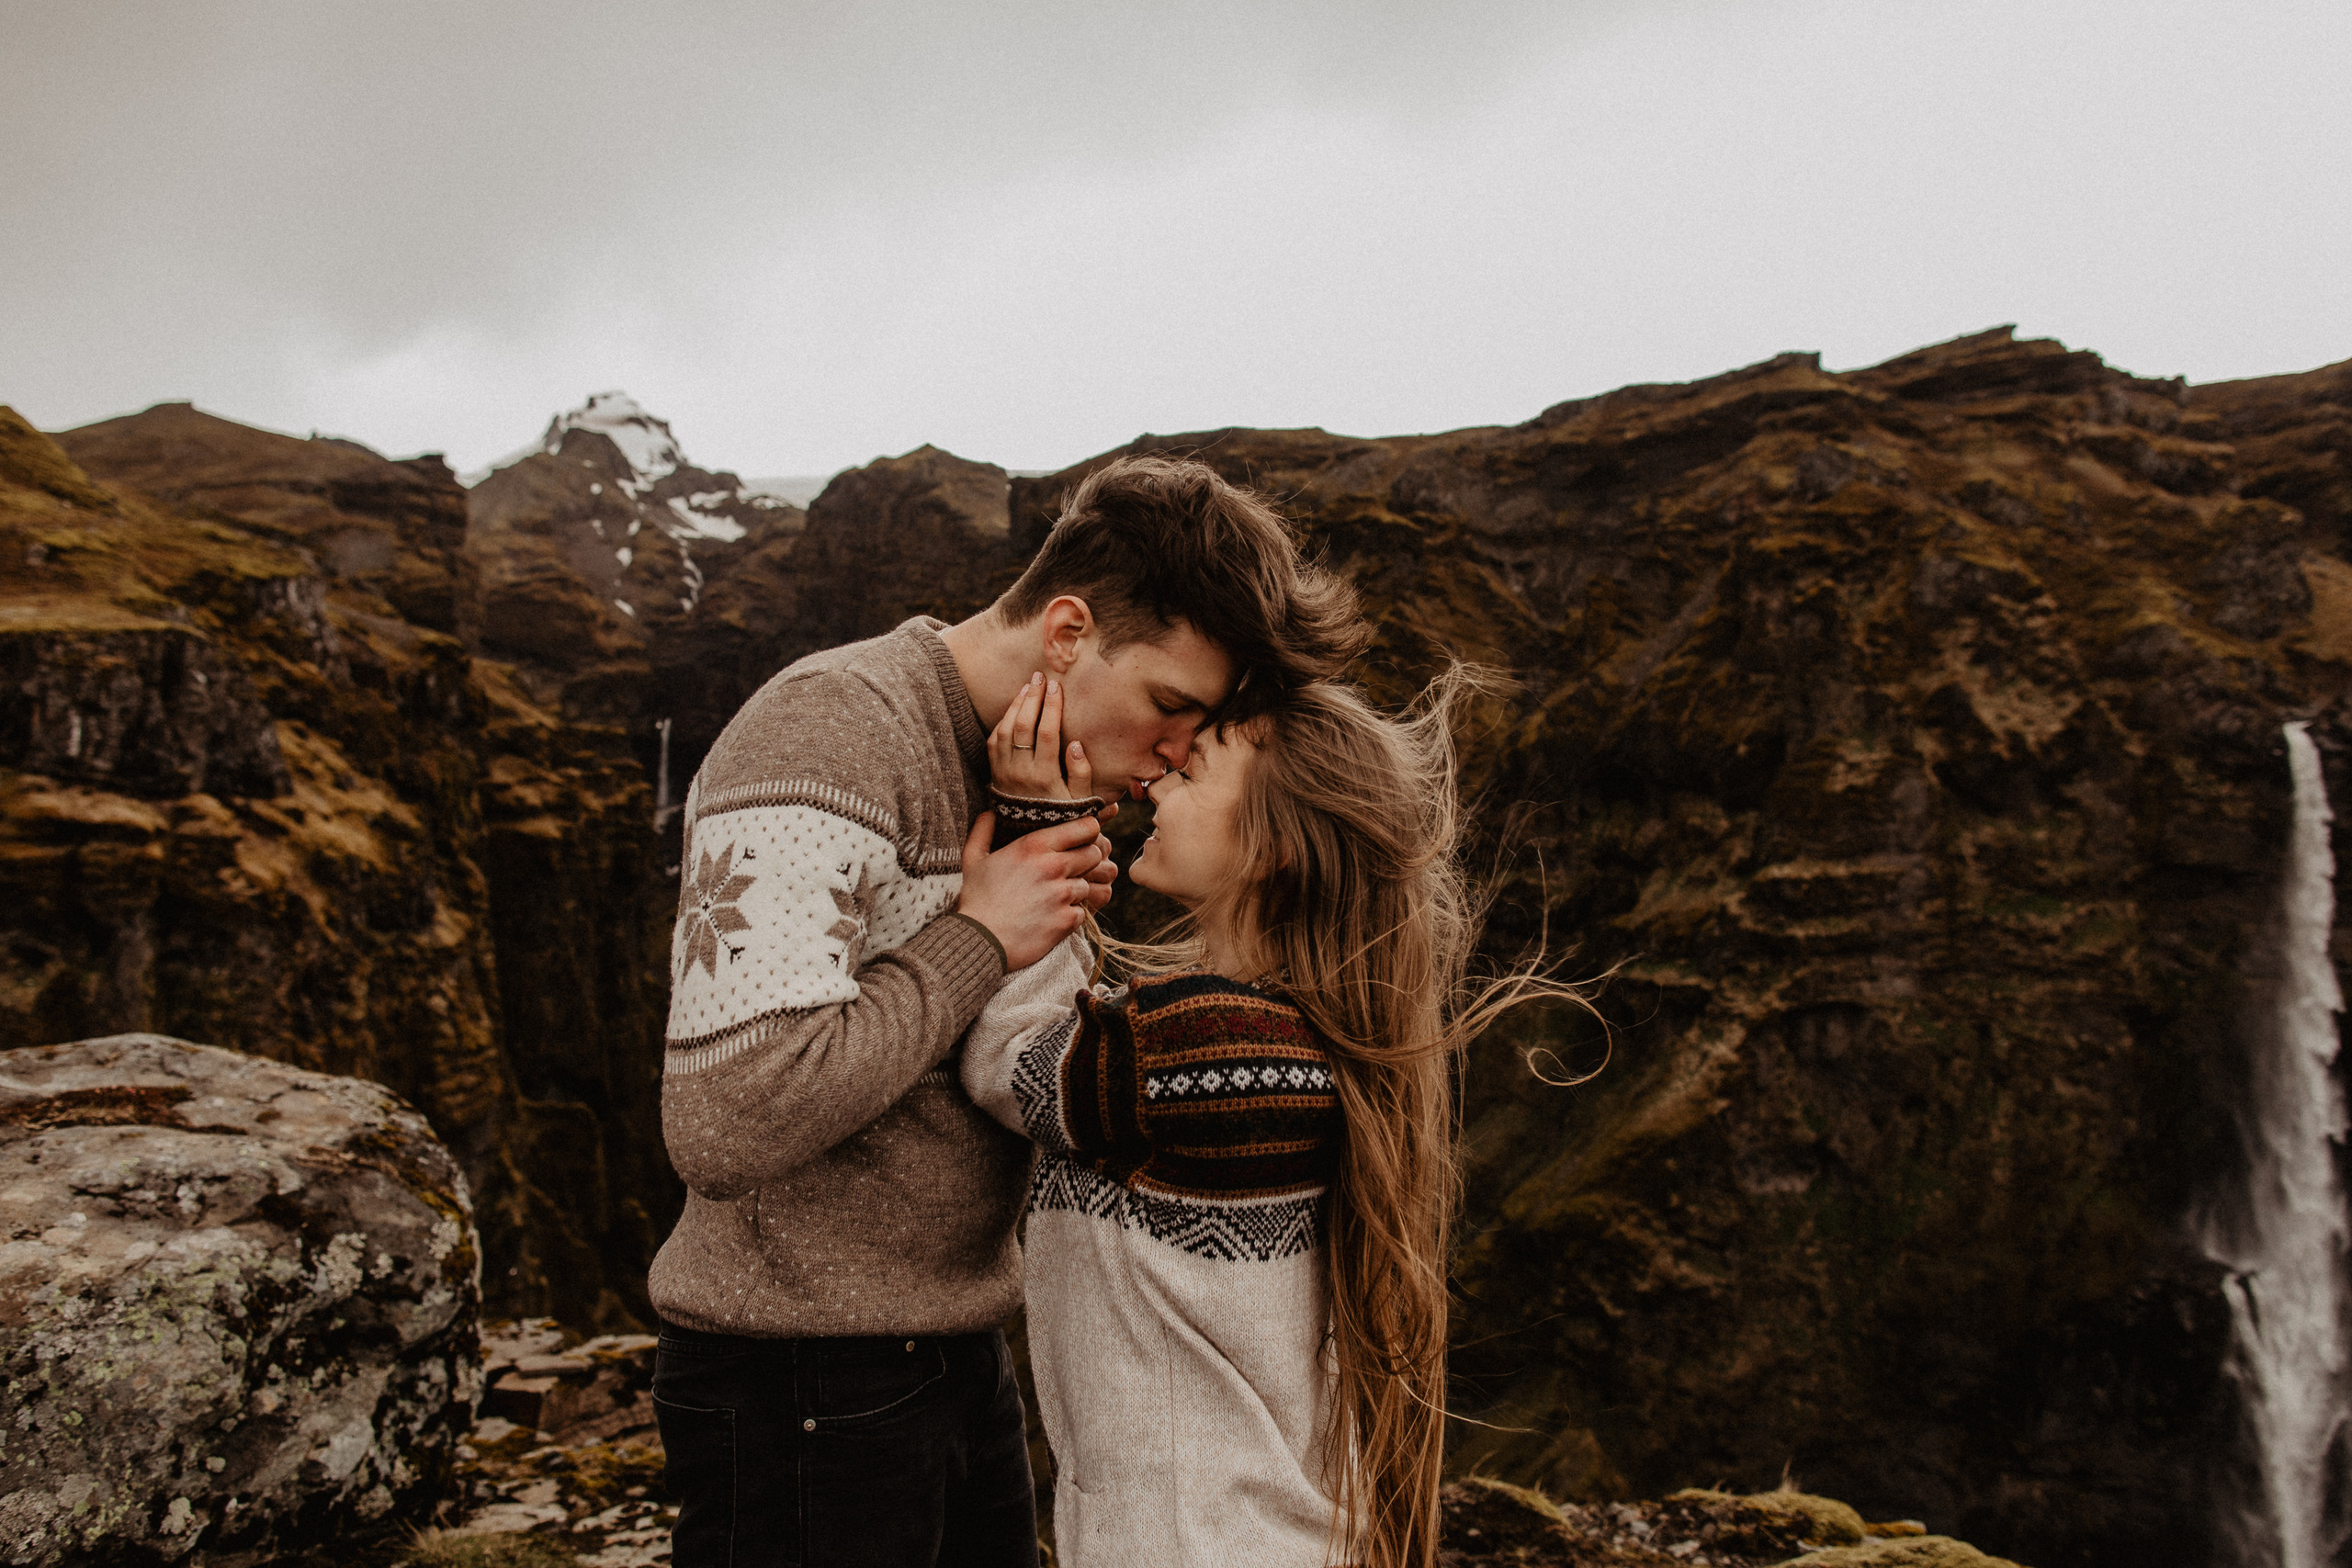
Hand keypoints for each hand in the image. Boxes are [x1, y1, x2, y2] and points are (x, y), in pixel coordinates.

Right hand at [957, 811, 1107, 968]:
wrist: (979, 941)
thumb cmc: (975, 900)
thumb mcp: (972, 859)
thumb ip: (982, 831)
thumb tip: (988, 813)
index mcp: (1034, 846)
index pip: (1085, 828)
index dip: (1088, 832)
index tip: (1081, 839)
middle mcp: (1053, 866)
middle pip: (1094, 854)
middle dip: (1086, 861)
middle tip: (1068, 870)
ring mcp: (1062, 894)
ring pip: (1088, 884)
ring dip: (1075, 891)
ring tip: (1052, 898)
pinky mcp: (1067, 920)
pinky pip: (1083, 912)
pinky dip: (1071, 916)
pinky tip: (1050, 918)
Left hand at [989, 672, 1101, 807]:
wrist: (1031, 835)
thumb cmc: (1064, 814)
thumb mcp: (1082, 800)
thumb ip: (1082, 773)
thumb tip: (1075, 744)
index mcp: (1044, 777)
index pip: (1046, 733)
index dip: (1051, 706)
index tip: (1057, 686)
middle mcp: (1020, 773)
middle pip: (1022, 726)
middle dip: (1032, 697)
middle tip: (1040, 677)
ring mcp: (1004, 772)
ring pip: (1005, 730)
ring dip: (1016, 705)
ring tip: (1029, 686)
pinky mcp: (995, 772)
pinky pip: (994, 740)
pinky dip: (1003, 720)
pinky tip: (1015, 707)